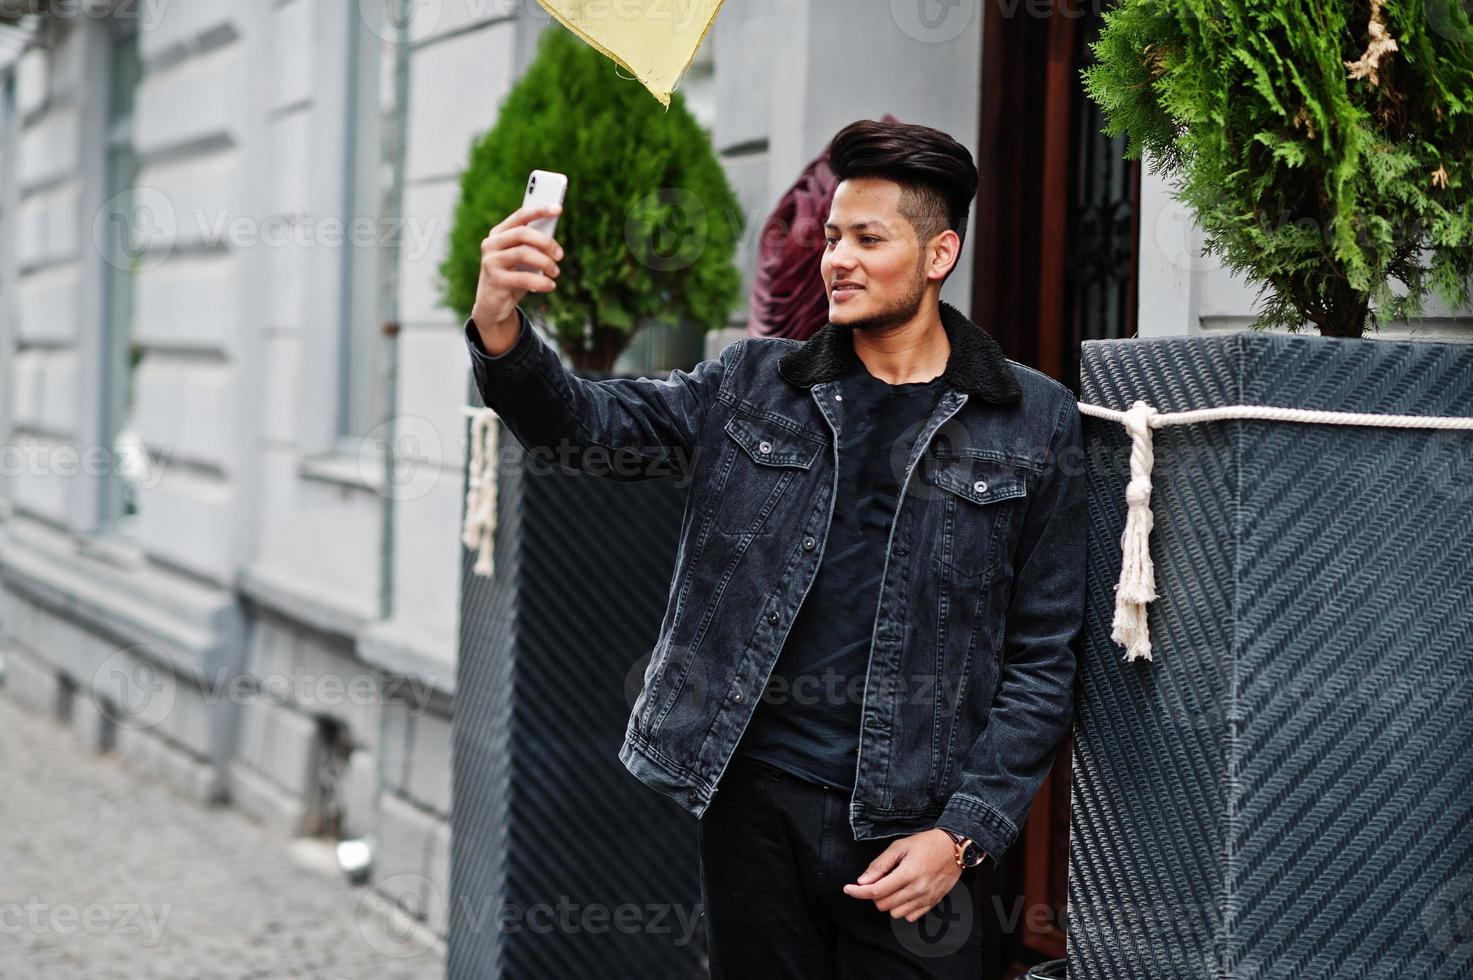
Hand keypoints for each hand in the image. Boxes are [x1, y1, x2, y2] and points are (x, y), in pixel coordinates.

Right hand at [470, 202, 564, 334]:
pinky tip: (550, 285)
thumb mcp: (523, 260)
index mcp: (499, 233)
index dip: (540, 210)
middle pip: (522, 233)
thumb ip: (532, 247)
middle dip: (546, 242)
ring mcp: (490, 261)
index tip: (559, 209)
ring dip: (545, 262)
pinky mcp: (494, 279)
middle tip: (560, 254)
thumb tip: (553, 240)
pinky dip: (541, 281)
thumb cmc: (512, 277)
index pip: (520, 216)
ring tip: (556, 272)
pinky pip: (523, 277)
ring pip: (523, 253)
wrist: (493, 305)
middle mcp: (491, 244)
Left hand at [842, 829, 962, 921]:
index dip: (858, 892)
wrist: (954, 848)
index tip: (847, 889)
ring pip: (895, 913)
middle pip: (883, 904)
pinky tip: (904, 894)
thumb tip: (862, 881)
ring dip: (888, 902)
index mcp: (907, 874)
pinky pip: (910, 916)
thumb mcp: (900, 847)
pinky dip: (902, 908)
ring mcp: (926, 898)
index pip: (876, 891)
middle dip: (874, 894)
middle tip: (879, 880)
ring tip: (894, 886)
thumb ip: (880, 864)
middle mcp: (917, 889)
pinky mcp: (933, 903)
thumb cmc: (926, 844)